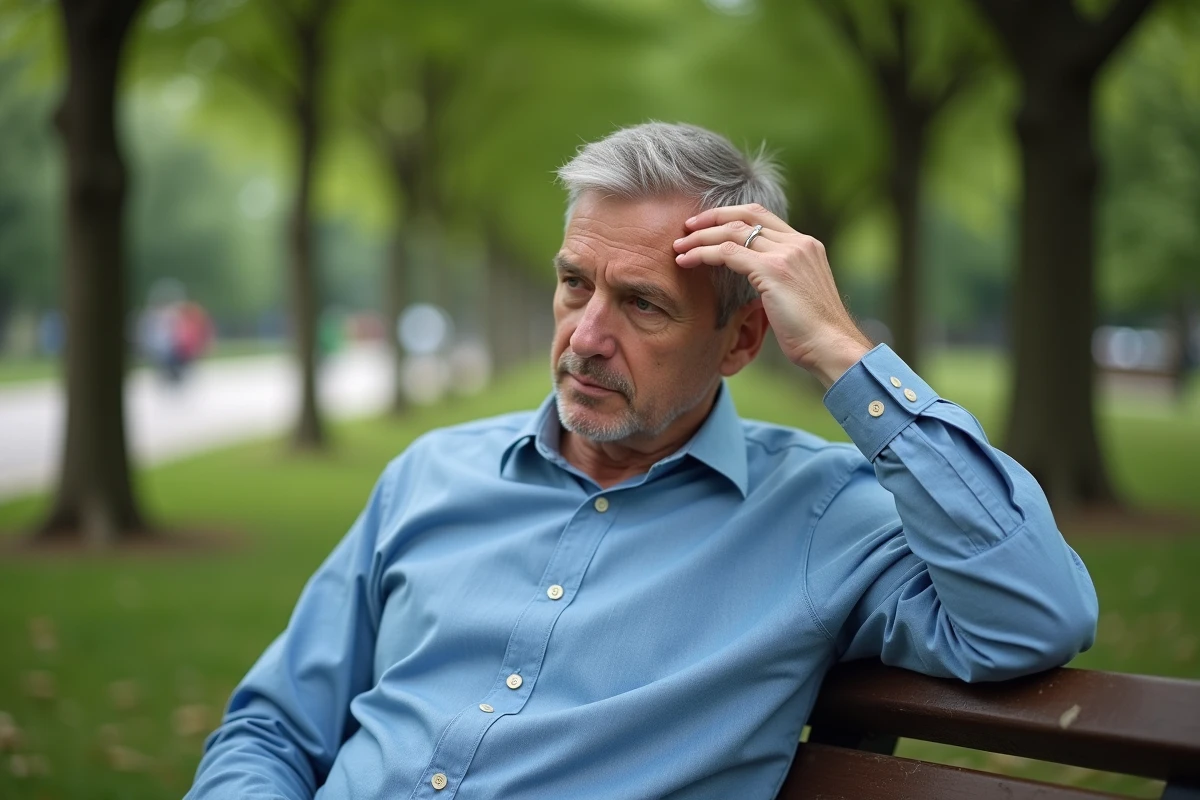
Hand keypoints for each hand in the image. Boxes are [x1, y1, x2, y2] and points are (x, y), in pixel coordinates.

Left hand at [674, 203, 872, 387]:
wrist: (831, 346)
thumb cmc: (813, 333)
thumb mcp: (798, 295)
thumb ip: (780, 279)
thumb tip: (758, 283)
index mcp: (806, 245)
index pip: (763, 216)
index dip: (731, 215)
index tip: (707, 225)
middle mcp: (798, 243)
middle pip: (747, 215)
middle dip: (712, 217)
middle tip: (687, 228)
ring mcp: (787, 254)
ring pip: (734, 232)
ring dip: (701, 237)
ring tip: (679, 248)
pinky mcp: (774, 270)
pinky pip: (729, 253)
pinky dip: (703, 254)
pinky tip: (687, 261)